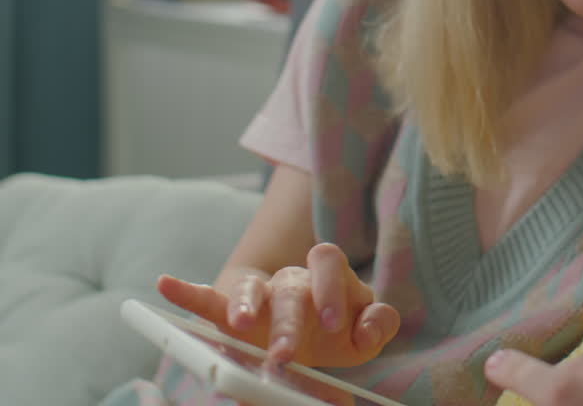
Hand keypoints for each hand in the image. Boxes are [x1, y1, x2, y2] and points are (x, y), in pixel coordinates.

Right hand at [158, 242, 399, 367]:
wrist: (302, 332)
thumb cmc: (334, 331)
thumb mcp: (360, 335)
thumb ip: (375, 328)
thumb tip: (366, 331)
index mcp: (330, 282)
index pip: (333, 268)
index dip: (337, 295)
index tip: (338, 330)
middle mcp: (295, 282)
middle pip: (292, 289)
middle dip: (288, 322)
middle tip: (284, 356)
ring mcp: (262, 293)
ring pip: (253, 290)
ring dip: (245, 306)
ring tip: (240, 325)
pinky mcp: (230, 308)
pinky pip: (208, 298)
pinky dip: (187, 292)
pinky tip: (166, 284)